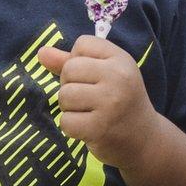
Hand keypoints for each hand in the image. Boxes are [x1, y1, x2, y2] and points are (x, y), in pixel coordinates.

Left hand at [38, 36, 162, 167]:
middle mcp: (119, 77)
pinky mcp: (100, 128)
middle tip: (89, 100)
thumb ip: (71, 62)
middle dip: (71, 85)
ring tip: (89, 114)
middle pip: (70, 69)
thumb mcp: (104, 75)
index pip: (82, 44)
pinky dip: (71, 128)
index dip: (79, 61)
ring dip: (70, 108)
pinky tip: (88, 129)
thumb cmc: (119, 103)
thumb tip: (41, 52)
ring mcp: (111, 103)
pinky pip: (66, 121)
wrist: (144, 140)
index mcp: (121, 59)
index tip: (94, 78)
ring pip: (64, 95)